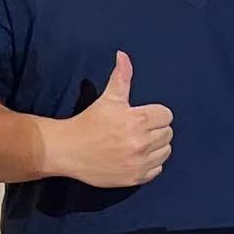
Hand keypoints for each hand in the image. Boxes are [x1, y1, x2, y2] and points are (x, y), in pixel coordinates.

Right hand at [47, 51, 172, 186]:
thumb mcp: (108, 99)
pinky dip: (150, 164)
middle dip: (155, 130)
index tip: (139, 117)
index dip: (154, 114)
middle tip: (135, 130)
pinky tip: (134, 157)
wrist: (66, 150)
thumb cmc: (88, 122)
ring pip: (166, 151)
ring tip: (136, 143)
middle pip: (168, 133)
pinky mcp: (135, 178)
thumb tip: (123, 55)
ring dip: (156, 147)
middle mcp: (142, 142)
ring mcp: (139, 162)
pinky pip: (157, 169)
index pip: (167, 115)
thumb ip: (121, 77)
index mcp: (138, 121)